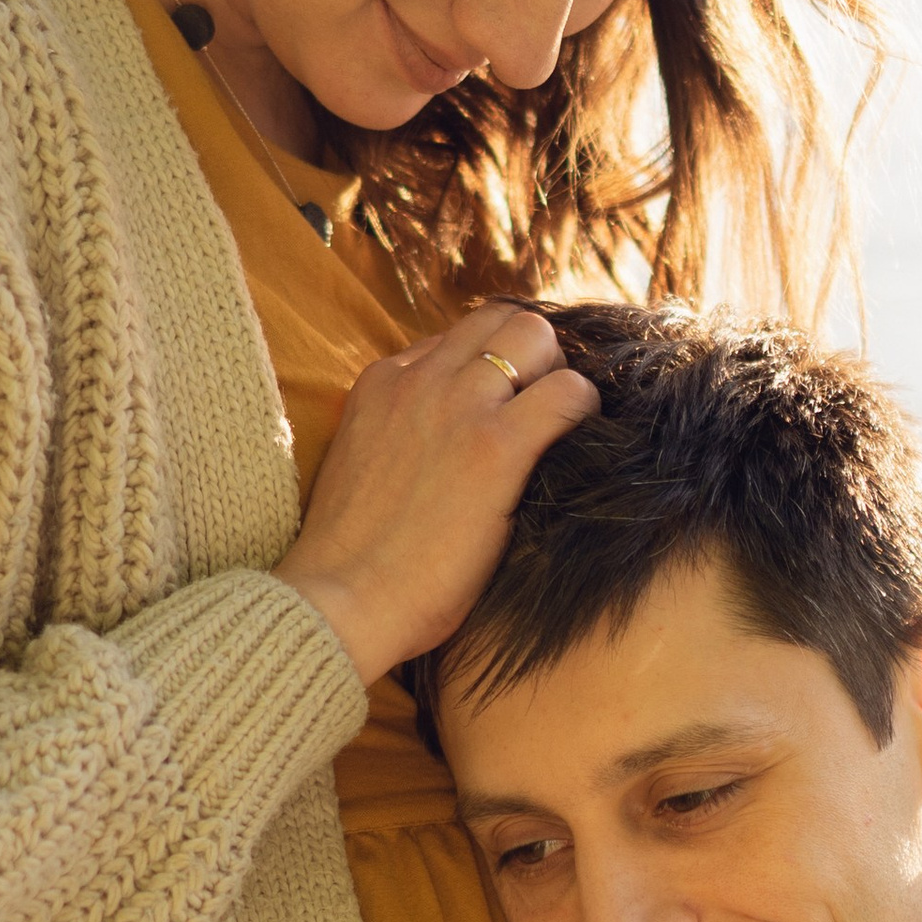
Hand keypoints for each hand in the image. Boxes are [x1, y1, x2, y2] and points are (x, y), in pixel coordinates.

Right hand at [275, 303, 596, 684]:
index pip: (457, 337)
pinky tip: (579, 443)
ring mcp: (456, 406)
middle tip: (543, 405)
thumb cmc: (351, 560)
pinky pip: (567, 393)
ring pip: (535, 335)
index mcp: (382, 382)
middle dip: (533, 352)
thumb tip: (445, 441)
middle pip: (501, 319)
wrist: (337, 602)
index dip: (493, 365)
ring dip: (559, 374)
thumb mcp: (363, 465)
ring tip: (561, 426)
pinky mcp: (495, 448)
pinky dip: (583, 409)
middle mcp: (419, 379)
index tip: (508, 402)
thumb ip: (400, 432)